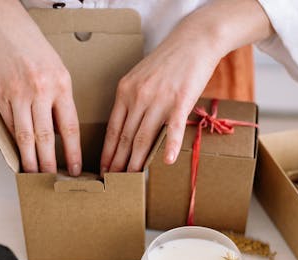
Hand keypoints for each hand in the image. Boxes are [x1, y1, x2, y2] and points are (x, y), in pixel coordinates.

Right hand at [0, 1, 81, 173]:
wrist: (0, 25)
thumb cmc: (32, 47)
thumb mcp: (57, 69)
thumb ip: (59, 100)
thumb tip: (61, 133)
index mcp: (61, 85)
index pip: (70, 127)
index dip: (73, 152)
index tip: (76, 169)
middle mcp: (40, 90)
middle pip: (46, 137)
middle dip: (49, 163)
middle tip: (51, 180)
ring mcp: (17, 93)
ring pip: (24, 136)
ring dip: (28, 159)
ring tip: (32, 174)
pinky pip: (7, 125)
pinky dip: (12, 142)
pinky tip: (16, 154)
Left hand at [99, 30, 218, 173]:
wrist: (193, 41)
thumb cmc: (167, 61)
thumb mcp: (140, 77)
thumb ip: (131, 100)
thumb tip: (125, 127)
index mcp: (126, 91)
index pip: (113, 129)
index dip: (108, 152)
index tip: (104, 169)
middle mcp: (139, 96)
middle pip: (126, 137)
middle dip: (118, 162)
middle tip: (114, 181)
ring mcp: (159, 99)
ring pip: (145, 137)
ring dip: (138, 161)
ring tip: (133, 178)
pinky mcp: (181, 100)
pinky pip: (174, 128)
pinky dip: (170, 146)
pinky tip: (166, 161)